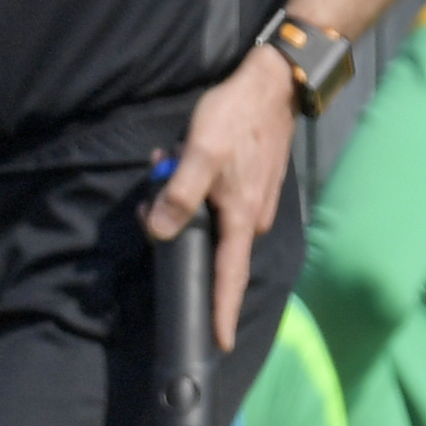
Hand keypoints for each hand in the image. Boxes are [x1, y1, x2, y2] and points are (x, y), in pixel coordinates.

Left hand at [146, 49, 296, 352]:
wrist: (273, 82)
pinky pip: (219, 199)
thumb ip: (178, 196)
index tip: (219, 343)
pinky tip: (185, 157)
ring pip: (211, 218)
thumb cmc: (236, 118)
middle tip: (152, 200)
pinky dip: (198, 186)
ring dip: (185, 199)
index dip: (222, 311)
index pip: (229, 278)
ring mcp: (256, 201)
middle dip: (179, 229)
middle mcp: (253, 218)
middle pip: (211, 244)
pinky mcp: (254, 183)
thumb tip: (158, 231)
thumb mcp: (198, 155)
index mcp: (241, 219)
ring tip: (168, 163)